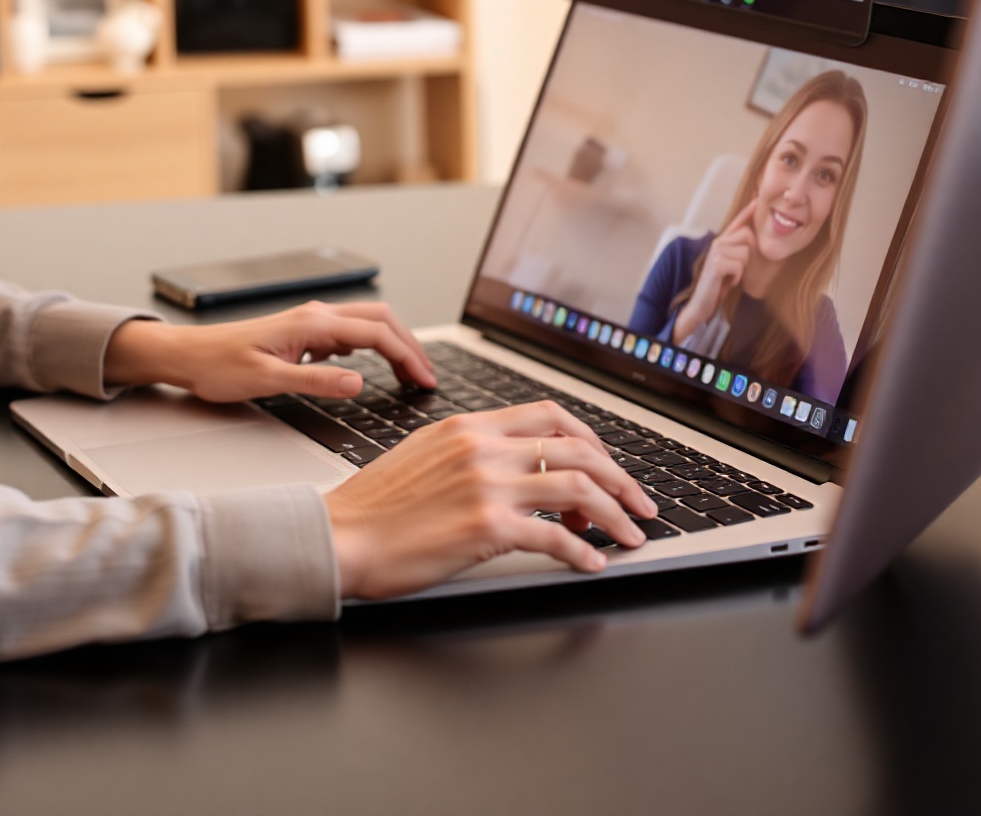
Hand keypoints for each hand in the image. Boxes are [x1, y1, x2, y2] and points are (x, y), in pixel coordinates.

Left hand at [103, 299, 437, 403]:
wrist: (189, 356)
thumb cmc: (219, 367)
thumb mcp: (267, 381)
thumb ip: (315, 381)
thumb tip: (358, 384)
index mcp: (312, 324)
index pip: (376, 334)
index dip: (407, 357)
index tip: (426, 381)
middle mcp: (315, 316)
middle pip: (380, 320)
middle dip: (410, 346)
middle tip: (428, 378)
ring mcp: (310, 323)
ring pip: (367, 325)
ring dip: (394, 345)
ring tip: (410, 374)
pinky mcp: (304, 333)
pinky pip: (349, 334)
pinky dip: (372, 348)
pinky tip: (370, 369)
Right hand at [324, 403, 656, 597]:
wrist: (341, 536)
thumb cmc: (375, 506)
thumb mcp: (423, 455)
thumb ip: (469, 451)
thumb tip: (514, 466)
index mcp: (468, 426)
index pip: (549, 415)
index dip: (592, 439)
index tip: (609, 465)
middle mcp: (482, 447)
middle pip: (576, 448)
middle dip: (620, 478)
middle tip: (639, 505)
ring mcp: (486, 484)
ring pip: (578, 487)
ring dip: (615, 514)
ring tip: (629, 537)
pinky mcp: (486, 527)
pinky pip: (555, 535)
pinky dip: (583, 551)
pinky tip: (590, 564)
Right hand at [671, 201, 756, 345]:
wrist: (701, 303)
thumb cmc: (718, 285)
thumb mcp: (730, 266)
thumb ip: (738, 252)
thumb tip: (753, 242)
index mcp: (722, 242)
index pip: (737, 222)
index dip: (748, 211)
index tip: (757, 199)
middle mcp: (717, 242)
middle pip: (747, 235)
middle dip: (749, 254)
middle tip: (738, 269)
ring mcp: (715, 252)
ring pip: (745, 253)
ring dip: (742, 270)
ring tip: (731, 277)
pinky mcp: (716, 263)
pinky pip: (740, 266)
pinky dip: (737, 278)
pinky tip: (728, 282)